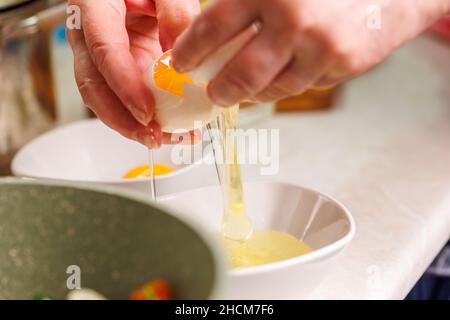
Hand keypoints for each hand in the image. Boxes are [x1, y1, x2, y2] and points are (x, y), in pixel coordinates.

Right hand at [67, 0, 198, 147]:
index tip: (146, 111)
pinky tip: (166, 129)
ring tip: (164, 140)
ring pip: (105, 101)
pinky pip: (122, 100)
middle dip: (123, 119)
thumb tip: (182, 56)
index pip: (104, 52)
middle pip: (94, 86)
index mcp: (94, 10)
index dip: (123, 85)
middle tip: (153, 137)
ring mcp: (101, 59)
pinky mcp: (117, 72)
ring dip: (131, 127)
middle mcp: (89, 38)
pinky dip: (142, 119)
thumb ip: (175, 13)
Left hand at [172, 0, 449, 105]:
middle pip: (240, 74)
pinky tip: (285, 72)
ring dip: (254, 92)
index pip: (212, 28)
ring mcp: (319, 44)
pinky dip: (287, 84)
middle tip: (213, 93)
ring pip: (271, 89)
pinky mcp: (341, 63)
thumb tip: (204, 33)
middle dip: (219, 90)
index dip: (190, 52)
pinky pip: (301, 87)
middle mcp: (292, 17)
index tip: (180, 65)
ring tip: (245, 88)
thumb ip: (243, 4)